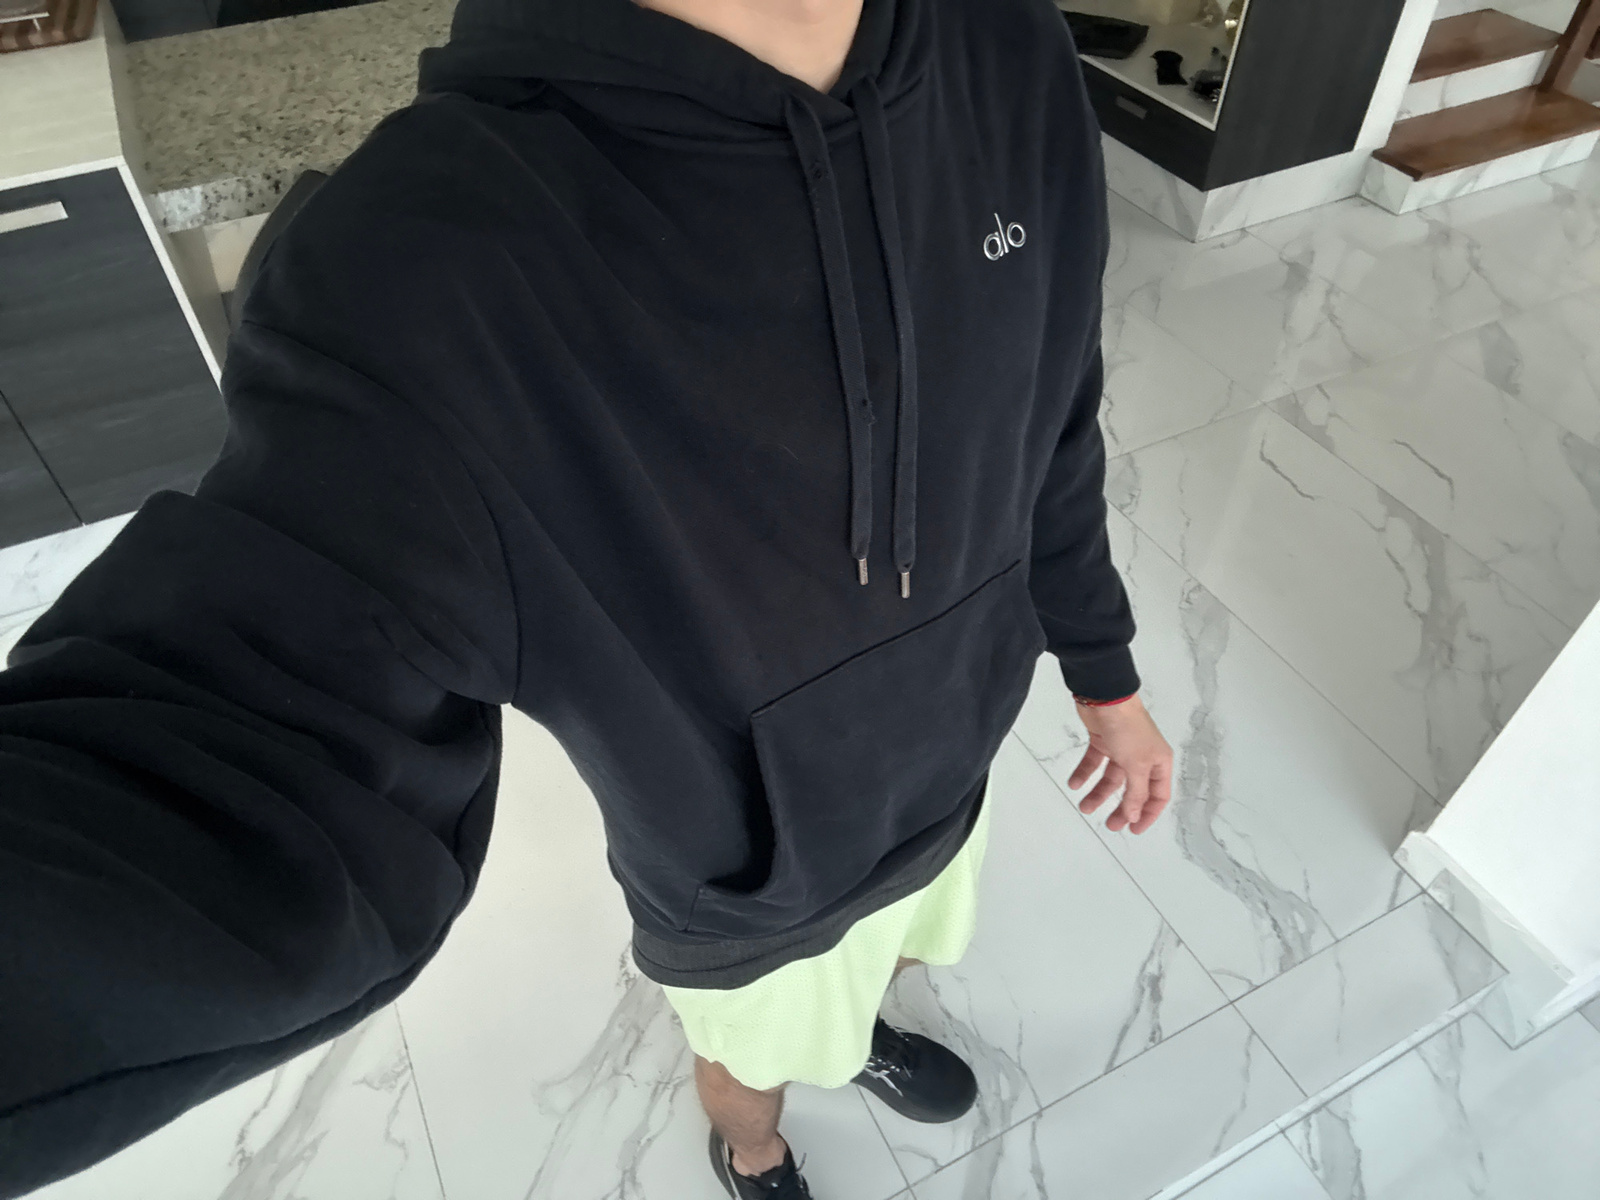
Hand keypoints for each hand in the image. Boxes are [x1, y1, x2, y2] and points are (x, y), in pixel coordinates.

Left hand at [1068, 693, 1172, 833]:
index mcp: (1159, 762)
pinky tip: (1074, 783)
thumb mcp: (1137, 765)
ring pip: (1112, 778)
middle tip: (1109, 825)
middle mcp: (1143, 757)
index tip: (1133, 830)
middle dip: (1122, 808)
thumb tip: (1135, 815)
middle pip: (1134, 789)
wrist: (1106, 696)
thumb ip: (1136, 793)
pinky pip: (1094, 762)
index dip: (1147, 814)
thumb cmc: (1128, 729)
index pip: (1158, 795)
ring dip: (1099, 793)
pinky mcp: (1103, 740)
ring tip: (1084, 806)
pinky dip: (1085, 773)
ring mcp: (1122, 748)